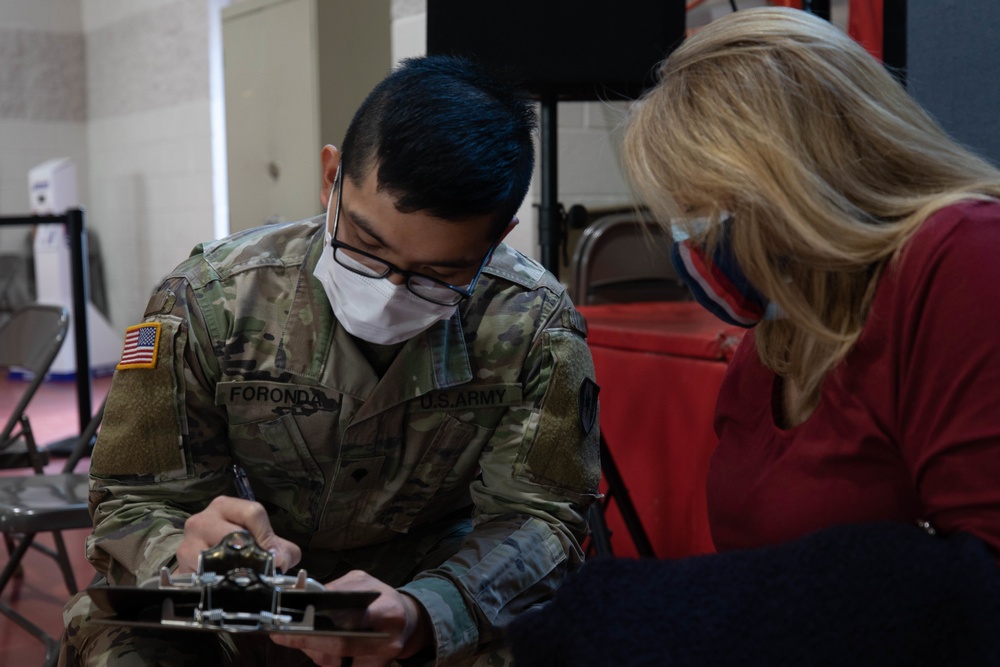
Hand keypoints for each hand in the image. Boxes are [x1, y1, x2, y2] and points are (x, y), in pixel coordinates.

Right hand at [175, 495, 300, 573]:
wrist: (206, 567)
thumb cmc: (237, 549)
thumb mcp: (263, 543)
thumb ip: (281, 549)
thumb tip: (278, 559)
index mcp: (226, 506)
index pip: (252, 513)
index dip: (266, 536)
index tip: (274, 556)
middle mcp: (203, 519)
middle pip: (234, 535)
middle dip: (252, 555)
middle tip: (260, 569)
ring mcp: (189, 542)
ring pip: (217, 556)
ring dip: (234, 570)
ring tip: (243, 577)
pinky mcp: (181, 565)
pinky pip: (204, 575)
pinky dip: (218, 582)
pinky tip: (226, 583)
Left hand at [271, 570, 432, 665]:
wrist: (408, 621)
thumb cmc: (382, 598)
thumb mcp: (362, 582)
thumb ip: (336, 589)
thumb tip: (302, 596)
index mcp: (386, 610)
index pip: (345, 620)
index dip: (312, 626)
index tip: (286, 627)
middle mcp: (386, 638)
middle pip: (339, 646)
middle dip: (306, 641)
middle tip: (282, 635)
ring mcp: (381, 658)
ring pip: (335, 661)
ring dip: (314, 650)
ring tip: (305, 637)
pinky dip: (327, 658)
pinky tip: (324, 647)